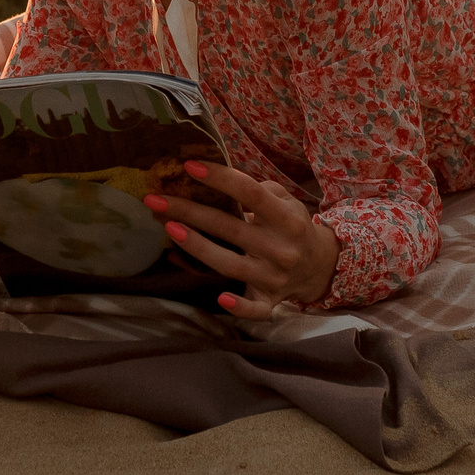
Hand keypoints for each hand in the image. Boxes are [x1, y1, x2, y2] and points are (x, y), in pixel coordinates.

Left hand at [145, 159, 338, 318]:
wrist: (320, 266)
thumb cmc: (292, 226)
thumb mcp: (287, 200)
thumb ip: (259, 189)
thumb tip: (220, 179)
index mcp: (286, 218)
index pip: (250, 193)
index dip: (220, 178)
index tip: (189, 166)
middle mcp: (280, 248)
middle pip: (230, 228)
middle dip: (190, 211)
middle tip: (155, 199)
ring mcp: (274, 277)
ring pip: (230, 264)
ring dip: (197, 246)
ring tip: (167, 227)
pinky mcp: (269, 300)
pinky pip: (255, 308)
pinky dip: (239, 307)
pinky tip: (219, 298)